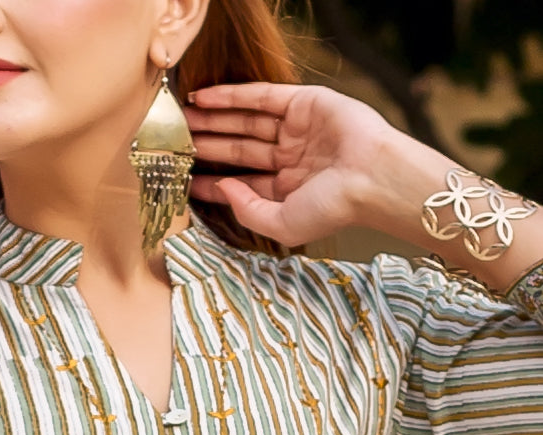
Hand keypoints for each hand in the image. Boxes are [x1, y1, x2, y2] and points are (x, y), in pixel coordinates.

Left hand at [185, 82, 401, 246]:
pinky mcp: (303, 103)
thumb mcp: (281, 224)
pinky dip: (231, 96)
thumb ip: (248, 210)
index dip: (212, 182)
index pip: (241, 183)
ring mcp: (296, 130)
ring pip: (245, 123)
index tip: (184, 179)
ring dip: (214, 120)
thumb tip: (223, 188)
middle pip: (238, 150)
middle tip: (177, 143)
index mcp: (286, 190)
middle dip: (208, 146)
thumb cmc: (333, 208)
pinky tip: (204, 98)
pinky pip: (260, 96)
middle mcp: (289, 159)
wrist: (371, 177)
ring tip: (184, 118)